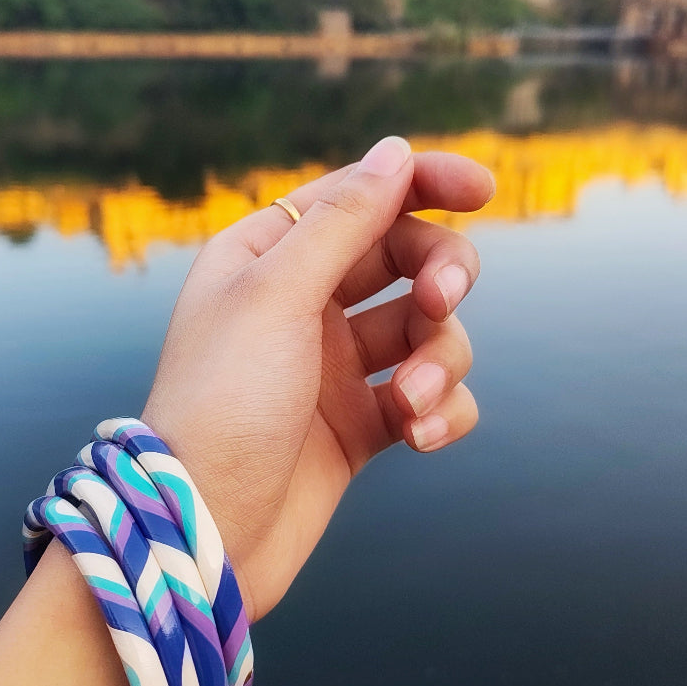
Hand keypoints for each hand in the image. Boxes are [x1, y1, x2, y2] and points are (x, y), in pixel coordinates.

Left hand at [142, 136, 493, 621]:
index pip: (359, 196)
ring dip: (440, 359)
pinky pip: (432, 398)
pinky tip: (421, 435)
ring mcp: (335, 367)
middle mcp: (303, 304)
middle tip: (438, 305)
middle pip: (408, 257)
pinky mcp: (361, 427)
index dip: (423, 183)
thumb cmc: (222, 405)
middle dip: (440, 276)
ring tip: (410, 401)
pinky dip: (442, 411)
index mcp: (267, 256)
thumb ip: (342, 221)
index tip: (483, 189)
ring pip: (430, 332)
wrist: (204, 534)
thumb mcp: (277, 297)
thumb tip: (395, 152)